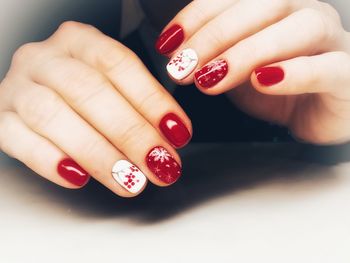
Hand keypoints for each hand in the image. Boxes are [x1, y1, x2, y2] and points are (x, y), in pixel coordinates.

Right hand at [0, 21, 191, 196]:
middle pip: (89, 91)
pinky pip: (19, 140)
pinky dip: (50, 161)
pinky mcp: (1, 118)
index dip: (152, 100)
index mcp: (79, 41)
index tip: (178, 132)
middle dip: (131, 133)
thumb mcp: (111, 84)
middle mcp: (45, 58)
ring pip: (54, 116)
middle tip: (160, 164)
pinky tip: (79, 178)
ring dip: (98, 153)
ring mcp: (17, 87)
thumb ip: (139, 103)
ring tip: (130, 180)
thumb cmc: (82, 91)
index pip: (119, 64)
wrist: (35, 92)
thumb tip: (171, 136)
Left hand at [156, 0, 349, 144]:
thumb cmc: (276, 88)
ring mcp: (332, 42)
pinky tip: (263, 81)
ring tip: (211, 78)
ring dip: (247, 52)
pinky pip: (327, 67)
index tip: (168, 44)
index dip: (197, 16)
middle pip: (264, 6)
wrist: (317, 114)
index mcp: (277, 9)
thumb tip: (176, 53)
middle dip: (216, 35)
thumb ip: (214, 56)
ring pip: (298, 29)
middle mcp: (307, 14)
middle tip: (183, 65)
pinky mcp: (347, 76)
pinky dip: (294, 73)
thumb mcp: (237, 69)